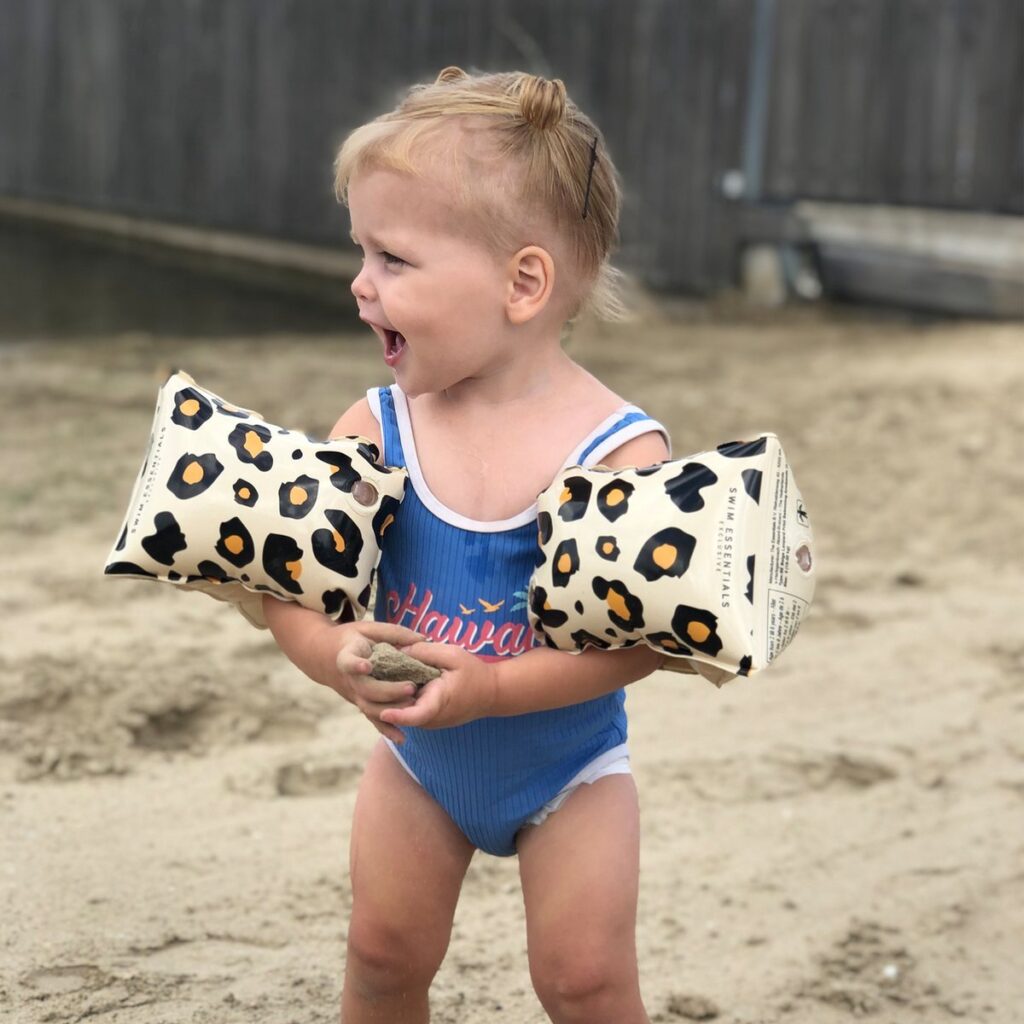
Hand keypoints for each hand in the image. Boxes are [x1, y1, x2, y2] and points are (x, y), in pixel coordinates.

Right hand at [331, 621, 425, 742]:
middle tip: (411, 687)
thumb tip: (423, 640)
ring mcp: (353, 694)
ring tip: (413, 705)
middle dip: (388, 691)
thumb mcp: (369, 628)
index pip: (348, 662)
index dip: (355, 665)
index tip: (366, 666)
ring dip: (391, 709)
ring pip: (369, 707)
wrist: (324, 656)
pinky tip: (401, 738)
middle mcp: (349, 679)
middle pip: (366, 689)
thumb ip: (395, 633)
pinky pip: (373, 718)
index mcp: (347, 656)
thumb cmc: (352, 639)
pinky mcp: (360, 703)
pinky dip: (386, 729)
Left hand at [379, 642, 497, 730]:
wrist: (491, 693)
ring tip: (374, 680)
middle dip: (384, 702)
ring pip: (403, 714)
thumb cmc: (474, 673)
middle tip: (365, 684)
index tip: (383, 712)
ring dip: (389, 701)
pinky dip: (399, 701)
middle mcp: (432, 718)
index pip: (418, 715)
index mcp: (439, 702)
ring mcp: (430, 722)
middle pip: (403, 714)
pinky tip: (389, 683)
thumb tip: (398, 650)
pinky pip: (409, 712)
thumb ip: (426, 651)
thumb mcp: (452, 654)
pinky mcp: (428, 720)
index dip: (399, 716)